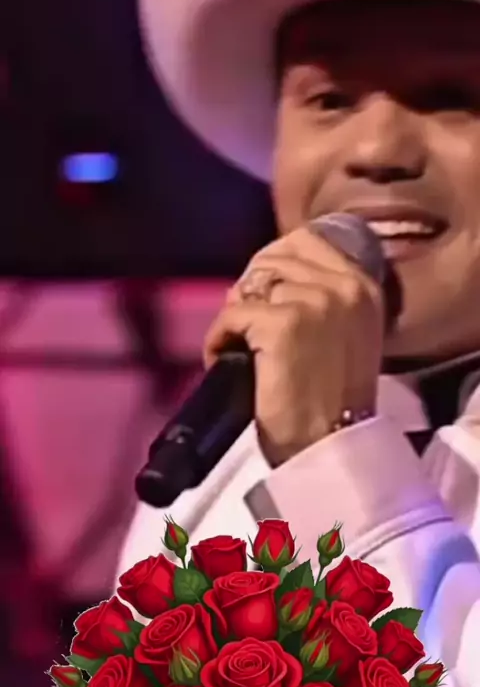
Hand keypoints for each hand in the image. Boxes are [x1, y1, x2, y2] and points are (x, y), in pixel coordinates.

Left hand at [204, 226, 384, 466]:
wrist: (331, 446)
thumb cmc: (331, 402)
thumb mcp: (343, 336)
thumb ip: (317, 300)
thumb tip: (261, 281)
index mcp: (364, 286)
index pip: (306, 240)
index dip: (272, 261)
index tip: (257, 290)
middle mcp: (345, 286)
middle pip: (273, 260)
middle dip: (250, 290)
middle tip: (243, 327)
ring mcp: (316, 301)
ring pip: (250, 288)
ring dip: (235, 318)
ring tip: (237, 349)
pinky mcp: (284, 323)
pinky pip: (232, 315)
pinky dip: (218, 339)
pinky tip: (222, 361)